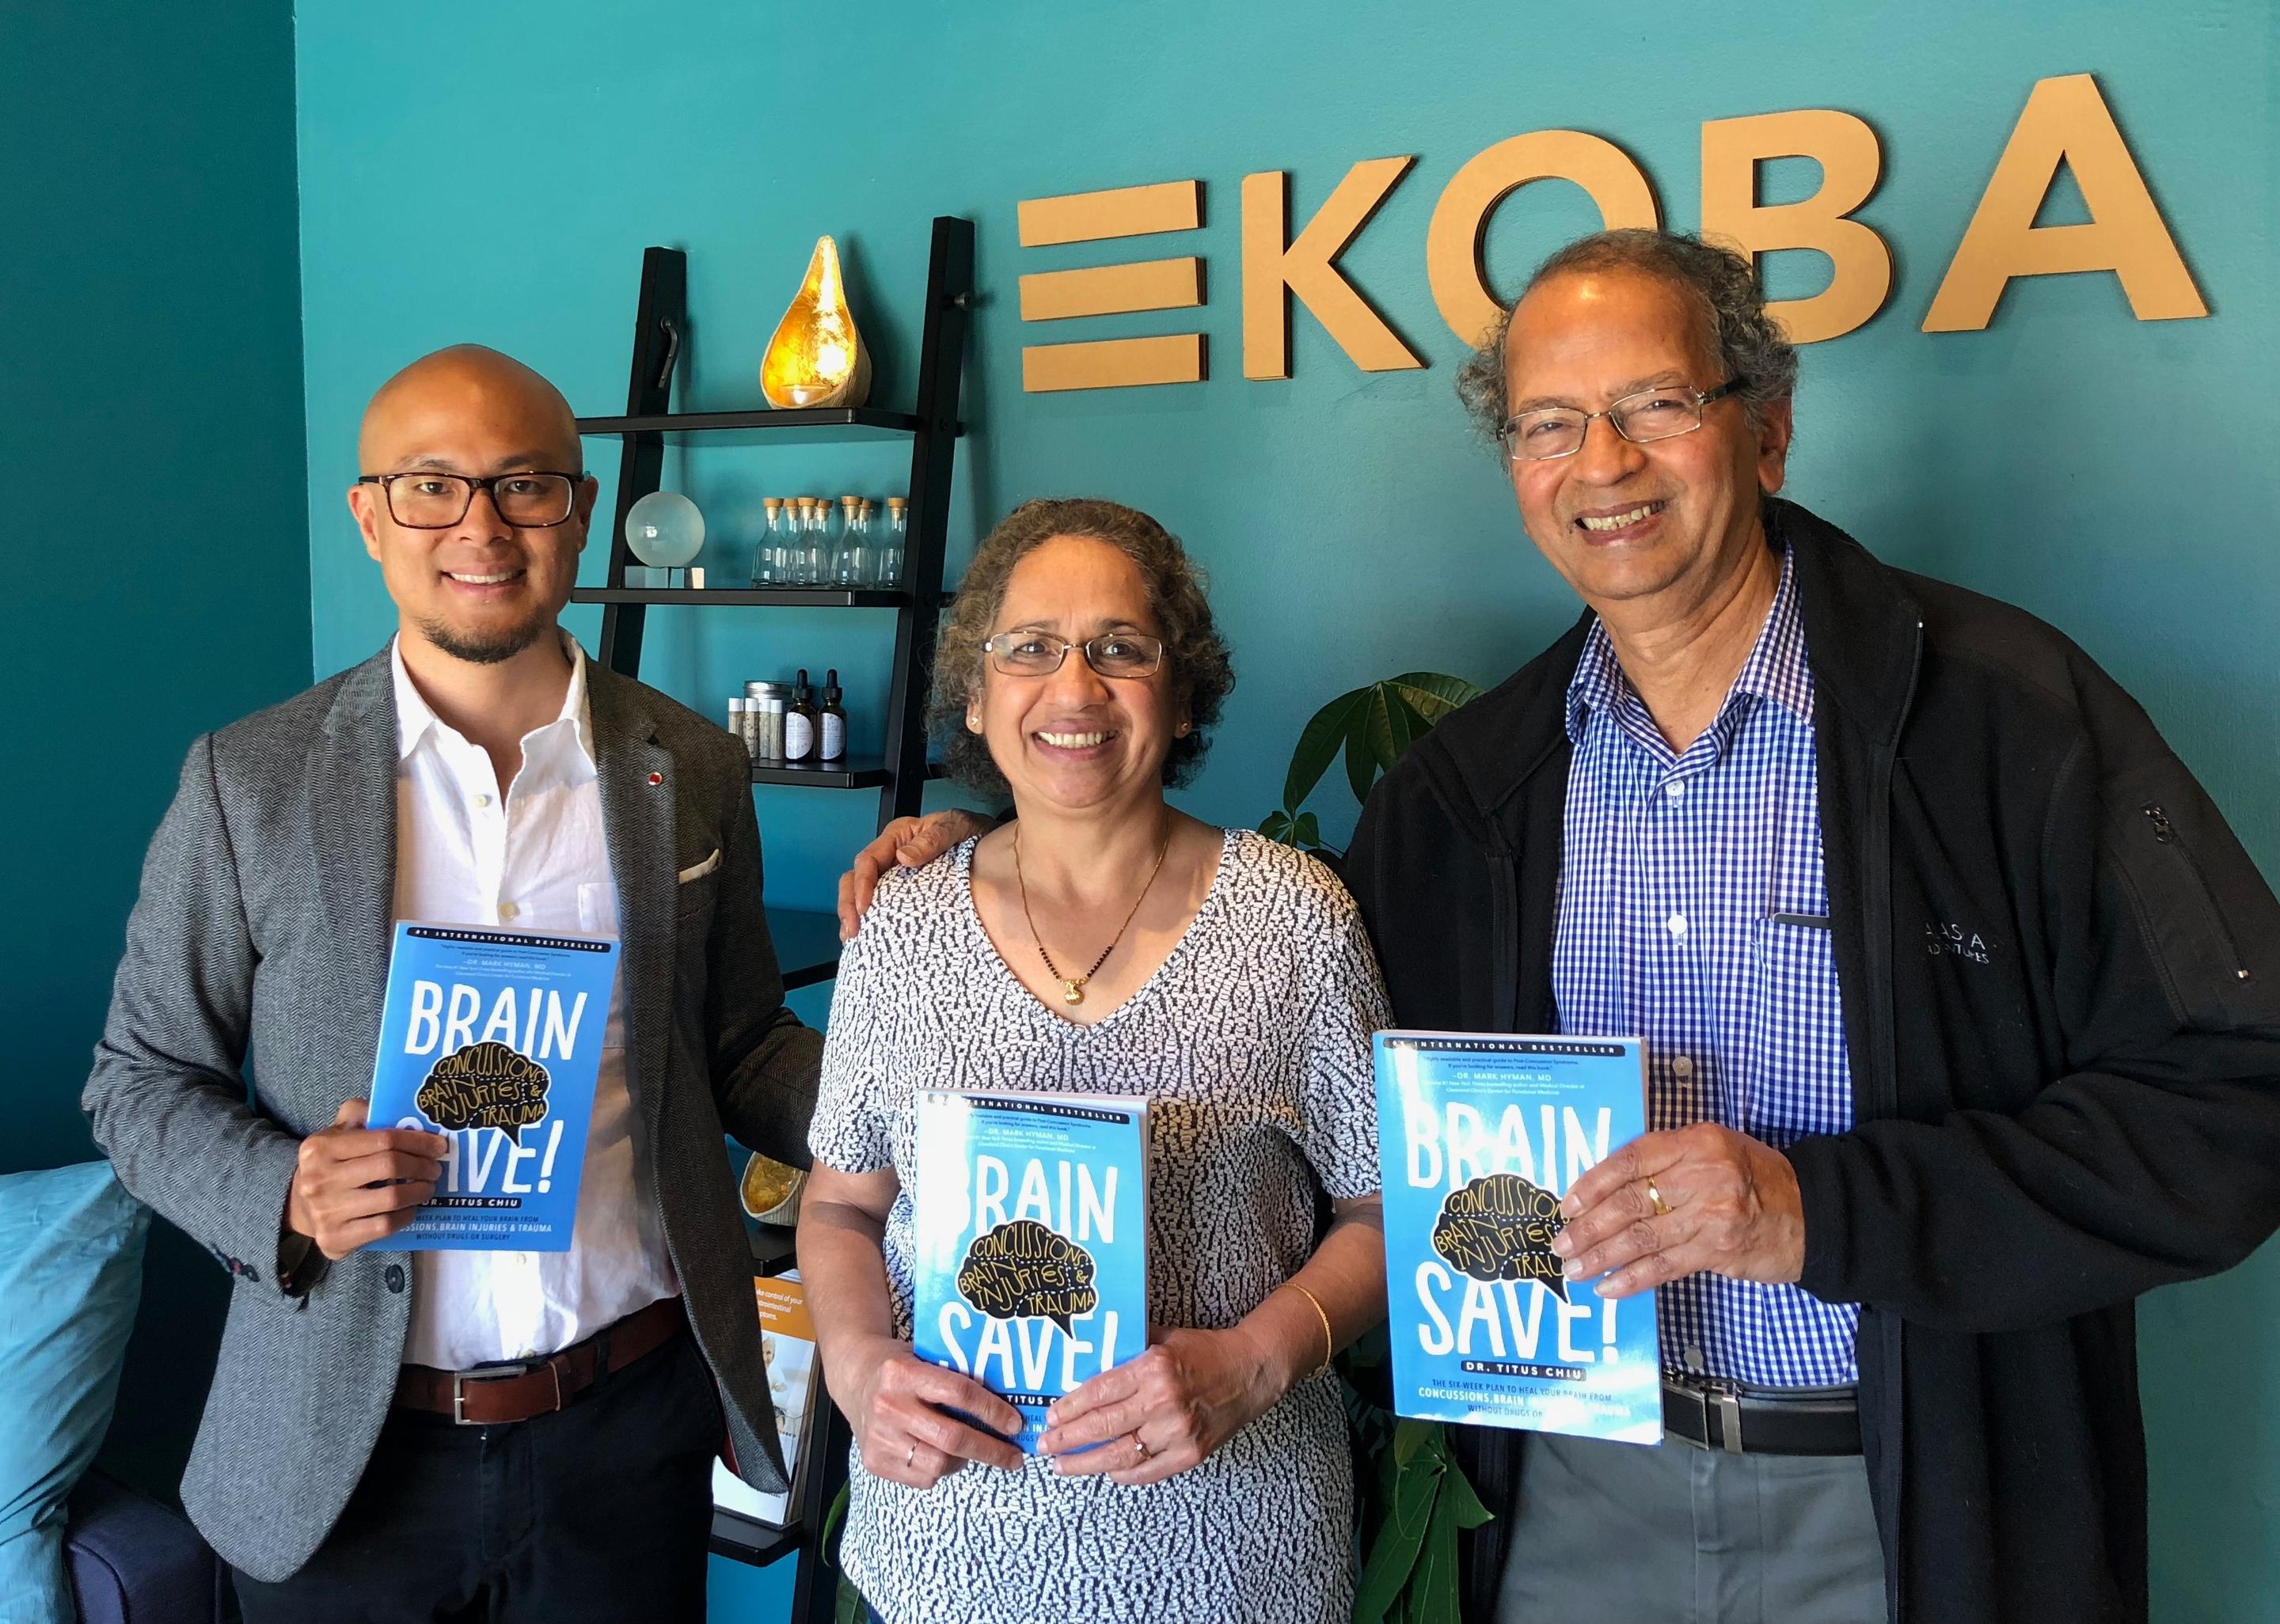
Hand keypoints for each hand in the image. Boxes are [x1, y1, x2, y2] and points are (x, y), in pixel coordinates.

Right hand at [285, 1099, 449, 1260]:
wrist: (298, 1206)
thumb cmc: (329, 1164)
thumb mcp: (336, 1132)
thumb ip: (358, 1113)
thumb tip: (390, 1107)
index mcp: (320, 1148)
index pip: (383, 1139)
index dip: (417, 1141)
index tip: (439, 1145)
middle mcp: (319, 1179)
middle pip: (389, 1166)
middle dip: (422, 1166)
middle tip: (435, 1168)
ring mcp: (325, 1212)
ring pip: (391, 1199)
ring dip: (419, 1191)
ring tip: (428, 1187)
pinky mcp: (335, 1238)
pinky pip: (384, 1226)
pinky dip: (405, 1215)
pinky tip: (411, 1208)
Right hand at [835, 1334, 1024, 1488]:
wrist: (854, 1377)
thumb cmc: (901, 1366)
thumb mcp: (925, 1356)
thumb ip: (956, 1375)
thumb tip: (1006, 1402)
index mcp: (904, 1373)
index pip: (959, 1393)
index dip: (992, 1410)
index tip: (1015, 1423)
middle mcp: (889, 1406)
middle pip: (952, 1437)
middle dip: (990, 1450)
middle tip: (1014, 1456)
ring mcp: (879, 1437)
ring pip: (938, 1464)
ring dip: (965, 1461)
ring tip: (974, 1452)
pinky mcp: (874, 1461)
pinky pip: (921, 1478)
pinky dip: (940, 1471)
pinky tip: (944, 1456)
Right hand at [837, 810, 992, 940]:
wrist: (992, 846)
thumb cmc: (971, 833)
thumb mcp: (956, 827)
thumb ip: (934, 838)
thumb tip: (904, 857)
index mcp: (898, 836)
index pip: (868, 860)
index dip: (861, 884)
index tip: (864, 907)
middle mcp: (891, 856)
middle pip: (855, 878)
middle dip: (849, 905)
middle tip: (853, 930)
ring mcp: (895, 876)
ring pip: (861, 894)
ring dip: (853, 916)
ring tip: (853, 939)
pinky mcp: (903, 894)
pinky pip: (880, 907)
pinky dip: (870, 923)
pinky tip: (867, 940)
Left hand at [1039, 1327, 1280, 1485]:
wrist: (1251, 1371)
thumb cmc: (1205, 1352)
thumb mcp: (1164, 1337)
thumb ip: (1128, 1348)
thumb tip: (1089, 1355)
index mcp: (1154, 1368)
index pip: (1101, 1391)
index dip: (1072, 1406)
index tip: (1052, 1415)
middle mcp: (1164, 1402)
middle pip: (1104, 1426)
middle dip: (1068, 1439)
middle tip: (1045, 1445)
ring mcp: (1178, 1431)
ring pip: (1121, 1455)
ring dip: (1087, 1463)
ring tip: (1063, 1466)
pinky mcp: (1191, 1454)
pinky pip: (1148, 1472)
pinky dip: (1123, 1474)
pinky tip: (1105, 1471)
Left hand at [1551, 1124, 1805, 1298]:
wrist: (1812, 1213)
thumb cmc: (1755, 1178)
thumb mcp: (1714, 1150)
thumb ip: (1668, 1160)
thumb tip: (1607, 1187)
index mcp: (1696, 1142)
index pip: (1631, 1159)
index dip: (1593, 1183)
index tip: (1567, 1203)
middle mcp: (1703, 1174)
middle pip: (1630, 1201)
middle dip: (1589, 1226)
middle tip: (1561, 1242)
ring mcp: (1712, 1215)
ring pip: (1642, 1237)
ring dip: (1601, 1256)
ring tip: (1575, 1268)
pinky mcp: (1719, 1250)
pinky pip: (1664, 1266)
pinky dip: (1632, 1279)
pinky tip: (1608, 1288)